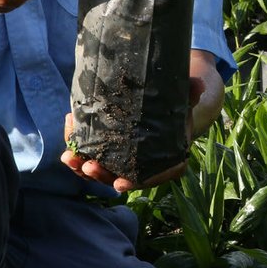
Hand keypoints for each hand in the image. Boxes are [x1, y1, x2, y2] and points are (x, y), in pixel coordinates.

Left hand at [61, 51, 224, 191]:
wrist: (162, 107)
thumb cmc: (176, 108)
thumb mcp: (184, 100)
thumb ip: (190, 94)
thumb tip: (198, 85)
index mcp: (168, 163)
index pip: (152, 178)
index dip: (136, 182)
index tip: (121, 183)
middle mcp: (144, 169)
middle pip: (121, 179)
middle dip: (101, 175)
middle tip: (88, 166)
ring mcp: (123, 165)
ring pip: (101, 173)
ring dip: (82, 169)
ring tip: (69, 157)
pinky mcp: (107, 157)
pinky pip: (90, 161)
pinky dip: (78, 156)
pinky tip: (68, 147)